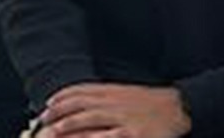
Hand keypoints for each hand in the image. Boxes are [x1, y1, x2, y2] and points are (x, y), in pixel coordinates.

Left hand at [36, 83, 189, 137]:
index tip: (48, 103)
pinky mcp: (132, 134)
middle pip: (82, 104)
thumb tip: (85, 104)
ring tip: (52, 131)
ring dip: (69, 124)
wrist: (180, 108)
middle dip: (59, 111)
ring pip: (90, 118)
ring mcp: (123, 118)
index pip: (83, 90)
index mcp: (114, 92)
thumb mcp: (128, 95)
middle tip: (43, 119)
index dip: (63, 96)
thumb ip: (107, 98)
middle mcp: (116, 102)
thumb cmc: (152, 105)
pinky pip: (107, 136)